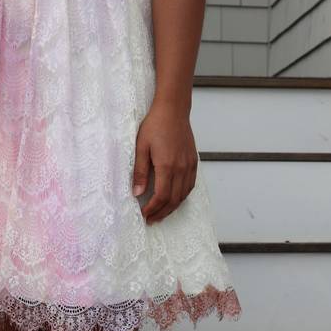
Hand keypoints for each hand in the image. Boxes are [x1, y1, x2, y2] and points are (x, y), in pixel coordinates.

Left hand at [132, 100, 198, 223]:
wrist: (173, 110)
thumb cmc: (155, 125)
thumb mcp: (140, 147)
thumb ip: (139, 172)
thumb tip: (136, 193)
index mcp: (167, 166)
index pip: (161, 196)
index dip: (152, 209)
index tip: (143, 214)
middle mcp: (181, 169)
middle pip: (173, 200)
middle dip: (161, 213)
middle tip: (151, 219)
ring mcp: (189, 166)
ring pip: (183, 195)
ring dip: (172, 207)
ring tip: (161, 214)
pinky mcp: (193, 162)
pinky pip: (190, 186)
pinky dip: (181, 197)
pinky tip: (173, 200)